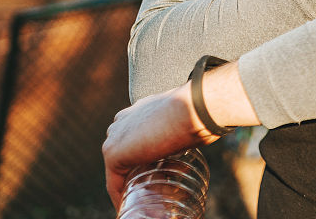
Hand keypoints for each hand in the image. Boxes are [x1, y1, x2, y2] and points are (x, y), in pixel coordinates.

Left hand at [101, 83, 218, 207]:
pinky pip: (113, 182)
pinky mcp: (112, 152)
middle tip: (154, 189)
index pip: (136, 137)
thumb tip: (203, 137)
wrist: (193, 107)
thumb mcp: (190, 119)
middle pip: (125, 154)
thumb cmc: (200, 111)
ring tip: (144, 202)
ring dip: (131, 185)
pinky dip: (121, 197)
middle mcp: (124, 120)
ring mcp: (115, 135)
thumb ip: (186, 127)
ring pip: (119, 169)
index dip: (145, 156)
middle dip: (136, 172)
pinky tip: (128, 207)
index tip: (158, 171)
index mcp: (141, 109)